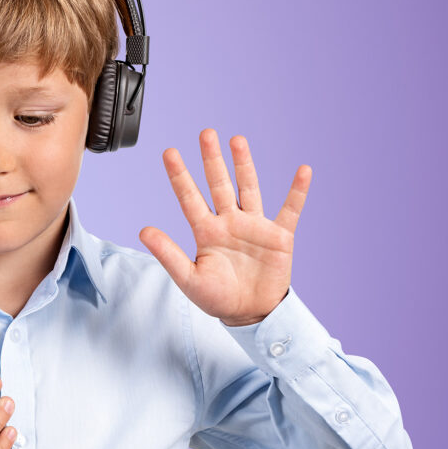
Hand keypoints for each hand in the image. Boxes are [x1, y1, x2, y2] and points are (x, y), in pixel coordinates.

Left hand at [139, 129, 311, 325]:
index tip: (169, 152)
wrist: (251, 315)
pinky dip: (297, 191)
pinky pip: (290, 209)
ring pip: (249, 189)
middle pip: (219, 184)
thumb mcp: (189, 278)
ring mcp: (254, 226)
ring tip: (238, 140)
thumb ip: (168, 254)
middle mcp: (229, 222)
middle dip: (212, 160)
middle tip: (206, 133)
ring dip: (244, 165)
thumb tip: (143, 230)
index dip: (179, 176)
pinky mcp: (279, 236)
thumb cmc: (218, 298)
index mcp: (206, 232)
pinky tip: (303, 171)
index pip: (189, 198)